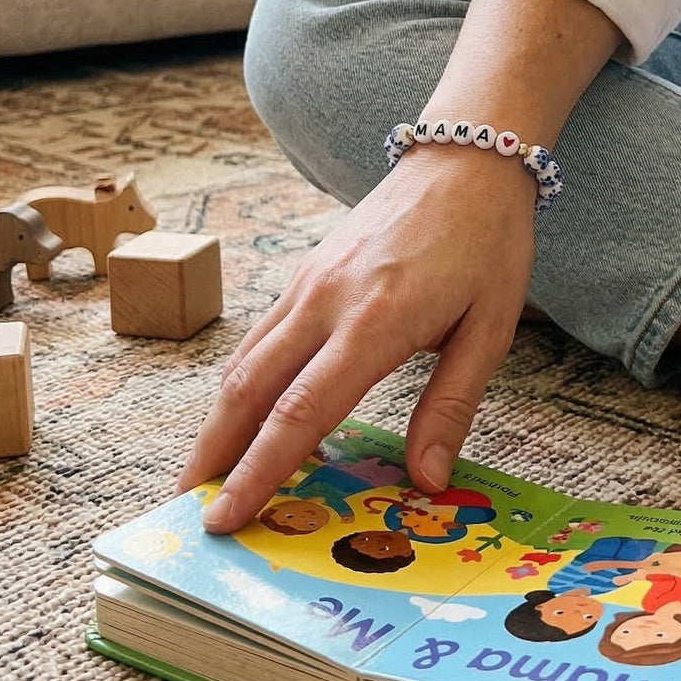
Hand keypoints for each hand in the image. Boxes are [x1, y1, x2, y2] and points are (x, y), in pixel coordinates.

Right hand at [176, 146, 535, 532]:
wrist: (465, 161)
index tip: (225, 520)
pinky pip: (263, 336)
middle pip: (248, 390)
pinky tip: (251, 411)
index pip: (299, 413)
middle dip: (213, 456)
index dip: (258, 473)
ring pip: (244, 361)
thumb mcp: (490, 328)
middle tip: (191, 511)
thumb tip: (426, 480)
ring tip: (207, 472)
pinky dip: (245, 383)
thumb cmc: (487, 243)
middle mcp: (326, 301)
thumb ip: (451, 405)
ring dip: (219, 421)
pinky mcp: (308, 272)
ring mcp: (309, 282)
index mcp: (375, 322)